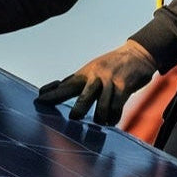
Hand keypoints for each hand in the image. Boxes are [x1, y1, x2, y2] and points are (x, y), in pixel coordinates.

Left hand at [35, 40, 155, 125]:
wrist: (138, 54)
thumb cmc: (110, 65)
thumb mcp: (92, 69)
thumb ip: (76, 81)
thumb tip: (55, 88)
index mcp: (85, 74)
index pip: (65, 85)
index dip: (52, 94)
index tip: (38, 101)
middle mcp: (96, 77)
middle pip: (83, 97)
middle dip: (78, 110)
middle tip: (74, 118)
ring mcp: (111, 82)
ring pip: (102, 107)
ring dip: (100, 118)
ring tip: (100, 122)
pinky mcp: (125, 88)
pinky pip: (117, 108)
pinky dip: (113, 118)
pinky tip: (111, 120)